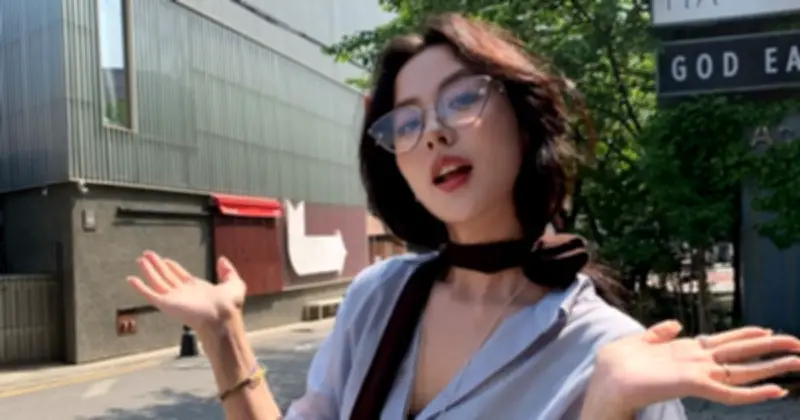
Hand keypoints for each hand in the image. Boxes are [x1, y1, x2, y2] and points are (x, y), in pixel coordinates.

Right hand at [127, 251, 245, 333]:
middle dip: (158, 266)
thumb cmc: (230, 305)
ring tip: (140, 259)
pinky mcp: (166, 304)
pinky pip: (150, 293)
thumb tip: (222, 259)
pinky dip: (139, 287)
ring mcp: (174, 298)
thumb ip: (228, 271)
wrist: (222, 317)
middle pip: (167, 276)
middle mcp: (184, 293)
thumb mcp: (235, 283)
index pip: (181, 276)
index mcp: (197, 289)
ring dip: (148, 271)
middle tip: (147, 255)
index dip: (173, 267)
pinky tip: (131, 279)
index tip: (165, 259)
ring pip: (157, 281)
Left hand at [589, 321, 799, 411]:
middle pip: (741, 353)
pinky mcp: (694, 385)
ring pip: (743, 370)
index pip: (723, 341)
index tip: (767, 329)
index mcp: (686, 350)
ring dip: (772, 366)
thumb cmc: (616, 366)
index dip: (745, 335)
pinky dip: (753, 393)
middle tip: (799, 345)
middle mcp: (697, 362)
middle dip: (770, 348)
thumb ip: (658, 333)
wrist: (604, 383)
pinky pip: (730, 392)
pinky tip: (775, 390)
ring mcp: (698, 374)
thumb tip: (677, 324)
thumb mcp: (638, 342)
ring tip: (798, 361)